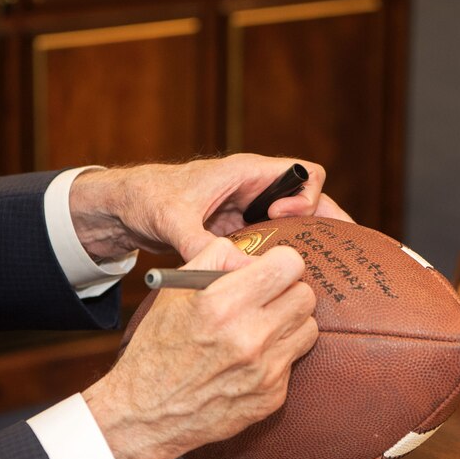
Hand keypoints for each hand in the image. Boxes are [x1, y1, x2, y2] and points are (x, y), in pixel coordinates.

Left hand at [69, 153, 352, 261]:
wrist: (124, 208)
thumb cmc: (147, 199)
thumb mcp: (172, 221)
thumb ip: (201, 246)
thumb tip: (236, 273)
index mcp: (246, 172)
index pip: (304, 173)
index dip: (305, 198)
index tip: (282, 221)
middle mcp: (254, 189)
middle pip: (309, 202)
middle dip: (324, 229)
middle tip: (336, 263)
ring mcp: (248, 210)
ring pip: (295, 225)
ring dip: (304, 248)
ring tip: (318, 279)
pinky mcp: (239, 230)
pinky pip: (274, 242)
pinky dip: (282, 260)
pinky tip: (286, 286)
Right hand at [82, 240, 318, 458]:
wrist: (148, 413)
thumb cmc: (158, 345)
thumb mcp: (174, 288)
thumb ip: (217, 257)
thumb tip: (255, 257)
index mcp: (222, 304)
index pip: (288, 265)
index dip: (281, 262)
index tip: (271, 268)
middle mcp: (248, 337)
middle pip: (305, 295)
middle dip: (287, 290)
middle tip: (267, 297)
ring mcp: (264, 370)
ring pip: (308, 327)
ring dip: (289, 322)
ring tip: (261, 326)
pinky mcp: (272, 396)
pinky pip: (293, 360)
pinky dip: (277, 355)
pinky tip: (250, 359)